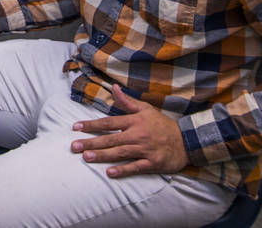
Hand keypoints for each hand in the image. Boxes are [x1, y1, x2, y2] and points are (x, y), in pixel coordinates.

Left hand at [70, 84, 188, 177]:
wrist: (187, 141)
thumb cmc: (162, 124)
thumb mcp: (146, 109)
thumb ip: (127, 101)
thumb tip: (114, 87)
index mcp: (134, 121)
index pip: (108, 123)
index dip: (91, 125)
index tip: (76, 127)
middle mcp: (137, 135)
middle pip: (110, 139)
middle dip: (91, 142)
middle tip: (74, 146)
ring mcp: (145, 149)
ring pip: (120, 153)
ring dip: (103, 155)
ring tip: (86, 157)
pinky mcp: (153, 163)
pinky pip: (136, 167)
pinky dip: (123, 170)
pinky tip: (110, 173)